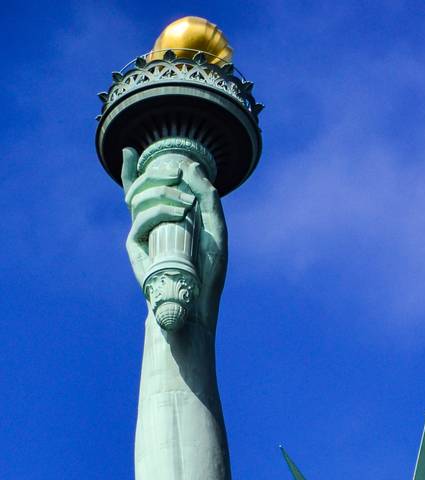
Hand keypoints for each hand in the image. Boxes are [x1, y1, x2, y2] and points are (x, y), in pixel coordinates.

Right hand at [121, 147, 227, 328]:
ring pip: (139, 198)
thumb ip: (207, 197)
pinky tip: (179, 215)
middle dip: (157, 174)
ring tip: (188, 205)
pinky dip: (160, 211)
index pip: (142, 189)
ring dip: (164, 193)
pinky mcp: (135, 246)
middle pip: (140, 187)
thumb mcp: (216, 229)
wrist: (197, 304)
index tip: (128, 150)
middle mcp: (150, 224)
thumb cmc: (208, 272)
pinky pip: (140, 219)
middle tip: (176, 173)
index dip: (129, 169)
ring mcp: (141, 234)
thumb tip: (189, 165)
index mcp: (165, 219)